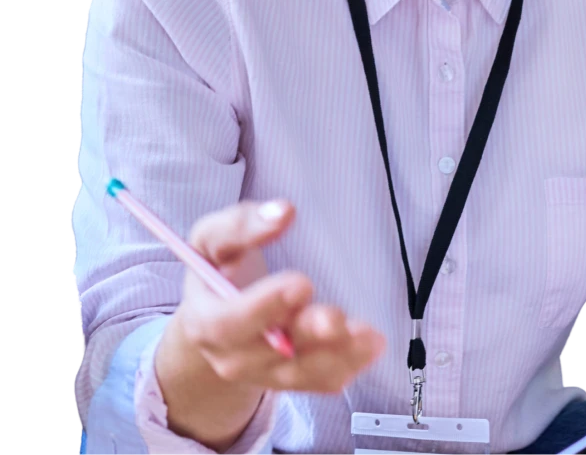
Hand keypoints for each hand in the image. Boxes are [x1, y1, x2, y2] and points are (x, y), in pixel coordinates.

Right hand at [171, 198, 385, 392]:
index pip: (230, 323)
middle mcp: (233, 356)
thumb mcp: (212, 240)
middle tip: (336, 318)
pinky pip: (321, 381)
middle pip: (272, 353)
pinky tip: (370, 348)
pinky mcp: (292, 378)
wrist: (217, 318)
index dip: (264, 307)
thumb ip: (240, 225)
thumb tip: (282, 212)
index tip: (300, 283)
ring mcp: (264, 373)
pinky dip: (348, 366)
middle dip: (308, 335)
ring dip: (339, 355)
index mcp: (206, 321)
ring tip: (371, 337)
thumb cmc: (219, 270)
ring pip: (303, 372)